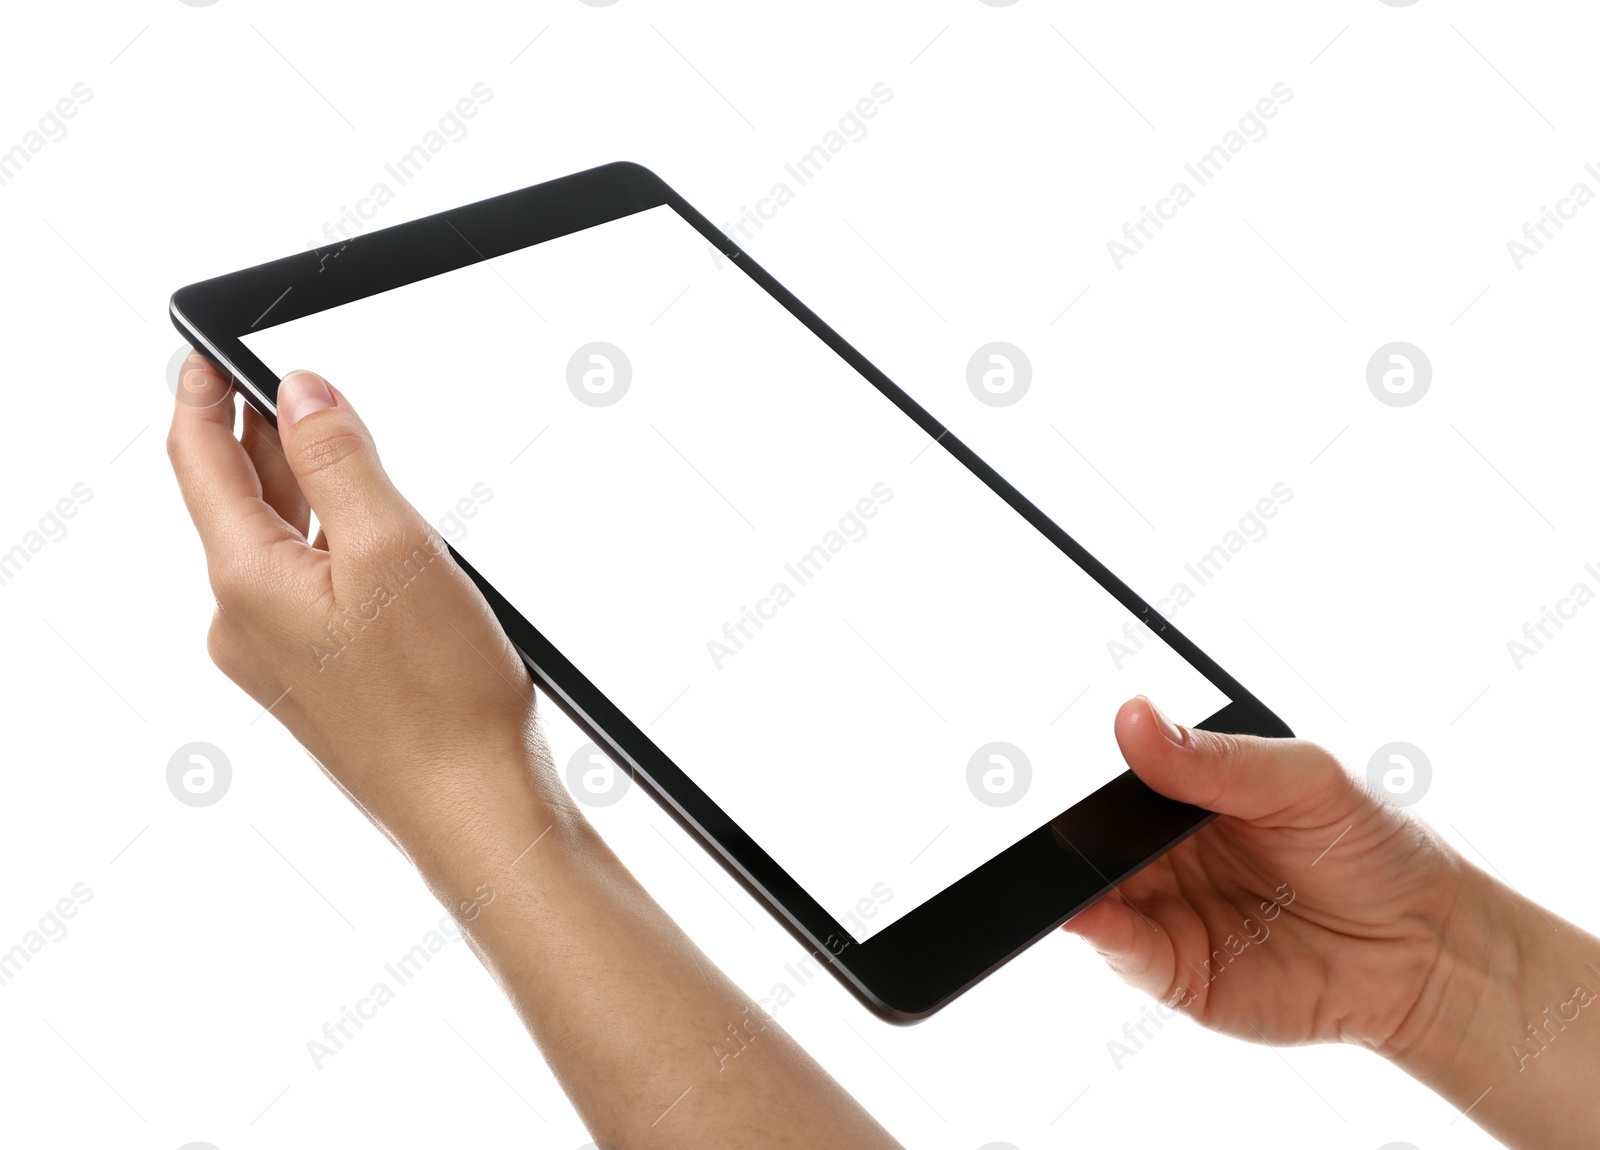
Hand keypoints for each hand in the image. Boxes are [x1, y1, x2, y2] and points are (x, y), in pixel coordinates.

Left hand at [166, 356, 901, 1149]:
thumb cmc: (439, 697)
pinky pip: (305, 586)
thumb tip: (299, 391)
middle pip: (234, 499)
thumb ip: (338, 457)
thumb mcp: (392, 548)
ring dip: (297, 485)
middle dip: (254, 432)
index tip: (206, 346)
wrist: (472, 810)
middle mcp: (244, 621)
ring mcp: (280, 656)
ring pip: (274, 542)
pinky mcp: (320, 679)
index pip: (196, 458)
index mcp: (245, 582)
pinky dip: (325, 539)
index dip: (200, 391)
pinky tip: (364, 531)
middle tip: (274, 376)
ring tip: (325, 436)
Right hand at [1063, 696, 1474, 1056]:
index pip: (1120, 784)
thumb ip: (1215, 759)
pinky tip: (1088, 913)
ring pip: (1098, 897)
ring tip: (1066, 871)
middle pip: (1098, 844)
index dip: (1090, 779)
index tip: (1052, 764)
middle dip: (1074, 837)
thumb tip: (1134, 719)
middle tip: (1064, 827)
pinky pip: (1125, 952)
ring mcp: (1171, 916)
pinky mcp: (1181, 974)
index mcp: (1190, 799)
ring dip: (1075, 885)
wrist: (1430, 947)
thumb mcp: (1303, 779)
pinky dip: (1100, 933)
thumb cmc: (1375, 849)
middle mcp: (1169, 858)